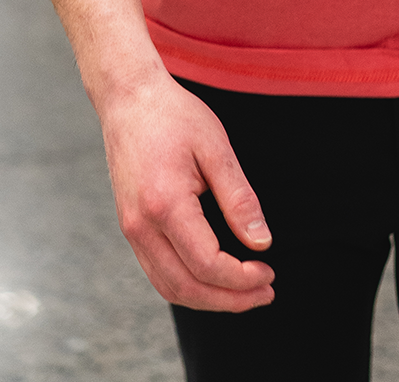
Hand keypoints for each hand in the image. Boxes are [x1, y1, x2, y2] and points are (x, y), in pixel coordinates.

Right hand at [100, 72, 275, 310]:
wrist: (129, 98)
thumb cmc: (174, 116)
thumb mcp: (216, 147)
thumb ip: (239, 198)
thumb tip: (261, 242)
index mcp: (165, 204)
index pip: (207, 264)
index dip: (242, 279)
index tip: (269, 273)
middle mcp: (141, 226)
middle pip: (186, 288)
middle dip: (229, 300)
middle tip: (264, 293)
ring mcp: (131, 229)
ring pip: (168, 287)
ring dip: (208, 299)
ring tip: (243, 293)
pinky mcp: (130, 227)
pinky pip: (157, 272)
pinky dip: (187, 285)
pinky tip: (213, 277)